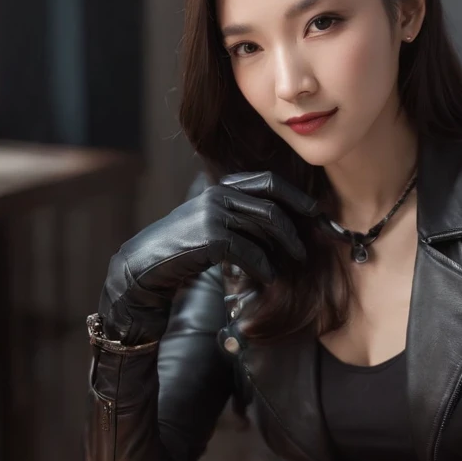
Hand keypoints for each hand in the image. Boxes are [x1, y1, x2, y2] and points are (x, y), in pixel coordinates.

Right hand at [98, 171, 320, 344]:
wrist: (147, 264)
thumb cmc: (184, 246)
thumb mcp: (211, 220)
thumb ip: (239, 214)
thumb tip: (279, 224)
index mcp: (222, 186)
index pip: (268, 182)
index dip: (295, 195)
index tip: (314, 211)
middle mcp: (219, 194)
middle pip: (271, 207)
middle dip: (294, 228)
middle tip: (305, 248)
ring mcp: (215, 214)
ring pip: (264, 228)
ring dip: (283, 249)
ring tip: (293, 264)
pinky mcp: (212, 237)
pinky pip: (250, 252)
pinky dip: (264, 267)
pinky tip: (269, 278)